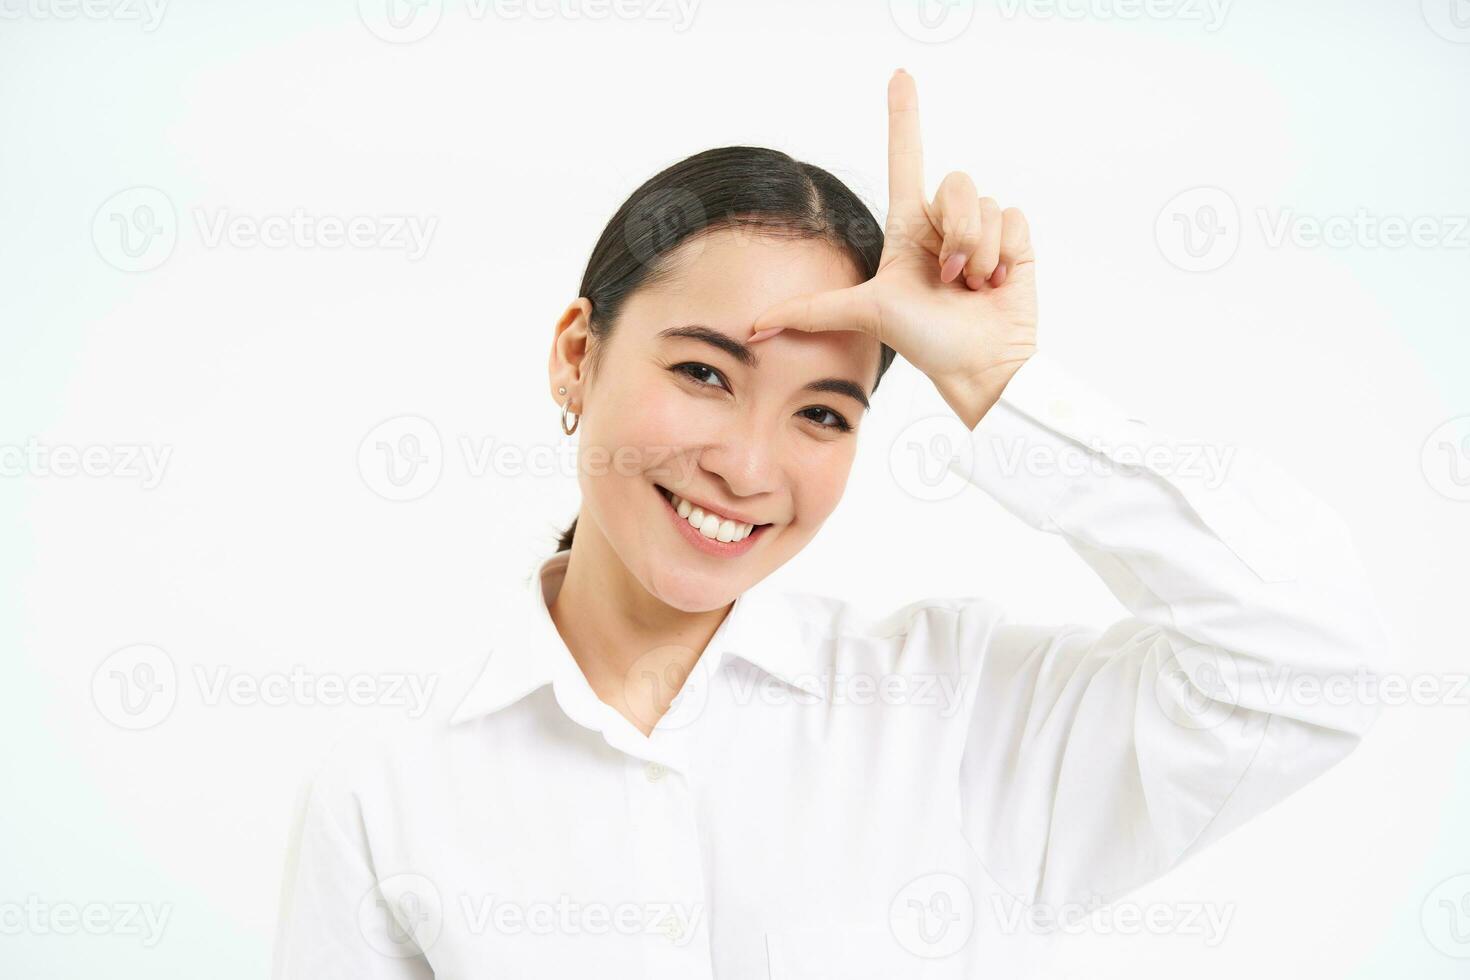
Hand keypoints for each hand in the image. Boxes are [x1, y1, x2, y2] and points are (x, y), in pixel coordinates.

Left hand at [748, 69, 1037, 428]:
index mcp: (907, 228)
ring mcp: (981, 232)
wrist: (979, 365)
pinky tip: (997, 283)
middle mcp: (943, 224)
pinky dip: (1005, 254)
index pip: (906, 159)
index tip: (899, 76)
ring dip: (978, 252)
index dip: (903, 117)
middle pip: (953, 184)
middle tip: (948, 278)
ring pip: (983, 204)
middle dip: (953, 234)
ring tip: (972, 286)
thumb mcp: (864, 313)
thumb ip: (811, 311)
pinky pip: (1012, 217)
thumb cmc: (926, 342)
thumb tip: (751, 328)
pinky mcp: (1015, 241)